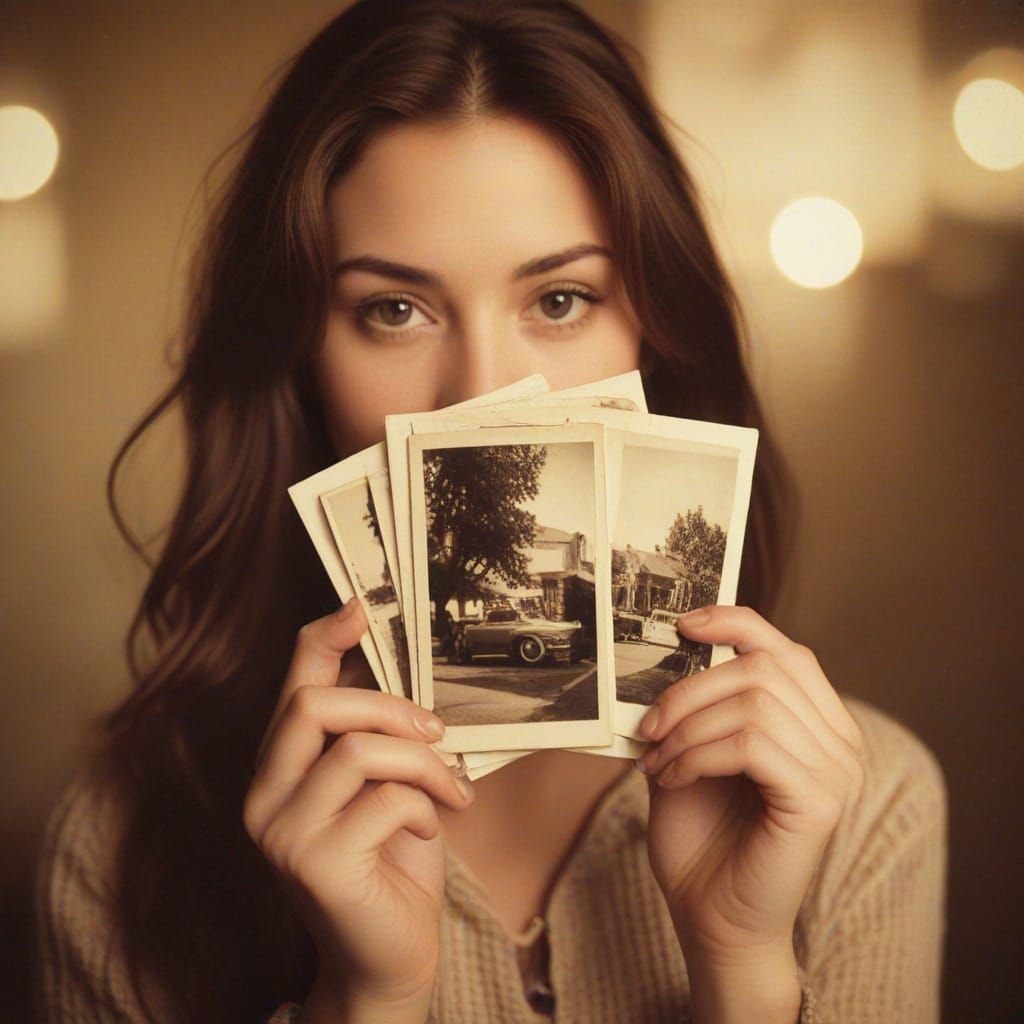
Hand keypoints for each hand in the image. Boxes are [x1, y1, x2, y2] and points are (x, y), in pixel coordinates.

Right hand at [243, 599, 475, 1016]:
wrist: (390, 955)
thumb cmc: (392, 858)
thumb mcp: (385, 782)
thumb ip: (376, 731)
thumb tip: (392, 663)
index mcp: (280, 766)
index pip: (292, 683)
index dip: (324, 636)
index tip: (363, 607)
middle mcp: (264, 795)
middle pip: (315, 703)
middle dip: (390, 706)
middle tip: (436, 732)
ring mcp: (282, 833)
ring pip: (359, 749)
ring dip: (423, 763)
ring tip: (449, 790)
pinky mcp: (314, 866)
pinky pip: (385, 800)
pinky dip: (425, 806)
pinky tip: (431, 828)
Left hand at [638, 606, 863, 978]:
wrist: (712, 916)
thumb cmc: (703, 836)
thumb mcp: (692, 751)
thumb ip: (697, 705)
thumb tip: (668, 650)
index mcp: (816, 722)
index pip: (785, 649)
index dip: (735, 623)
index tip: (683, 625)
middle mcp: (839, 741)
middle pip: (762, 667)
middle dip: (690, 689)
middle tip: (649, 726)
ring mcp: (837, 772)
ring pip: (753, 704)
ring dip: (687, 728)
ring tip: (657, 761)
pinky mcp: (820, 803)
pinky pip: (752, 746)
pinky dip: (698, 755)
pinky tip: (672, 780)